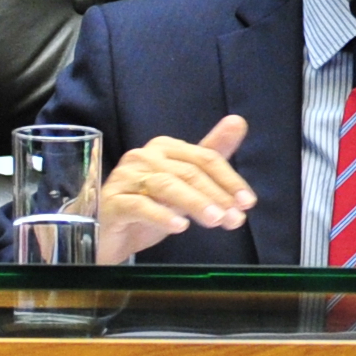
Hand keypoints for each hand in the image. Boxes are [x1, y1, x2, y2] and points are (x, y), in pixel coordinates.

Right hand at [98, 114, 252, 259]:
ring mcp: (126, 178)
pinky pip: (139, 205)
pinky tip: (180, 226)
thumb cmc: (148, 207)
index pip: (204, 158)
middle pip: (188, 172)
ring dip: (195, 203)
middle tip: (236, 218)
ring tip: (216, 221)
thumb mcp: (184, 185)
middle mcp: (144, 157)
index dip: (229, 179)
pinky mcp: (113, 202)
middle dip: (217, 196)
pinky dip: (162, 215)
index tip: (248, 202)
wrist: (108, 233)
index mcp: (165, 148)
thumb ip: (210, 155)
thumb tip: (238, 121)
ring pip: (167, 186)